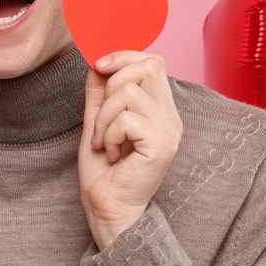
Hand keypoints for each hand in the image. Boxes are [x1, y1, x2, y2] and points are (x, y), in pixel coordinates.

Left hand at [78, 50, 182, 250]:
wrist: (107, 209)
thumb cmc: (103, 172)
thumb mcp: (96, 122)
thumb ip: (99, 92)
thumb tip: (96, 62)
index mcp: (159, 109)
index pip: (153, 61)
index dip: (124, 56)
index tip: (98, 66)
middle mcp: (170, 117)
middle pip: (147, 66)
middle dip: (111, 85)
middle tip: (101, 120)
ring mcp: (169, 130)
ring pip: (129, 91)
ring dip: (103, 117)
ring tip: (103, 142)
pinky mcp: (161, 145)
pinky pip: (127, 119)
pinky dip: (108, 134)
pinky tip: (111, 154)